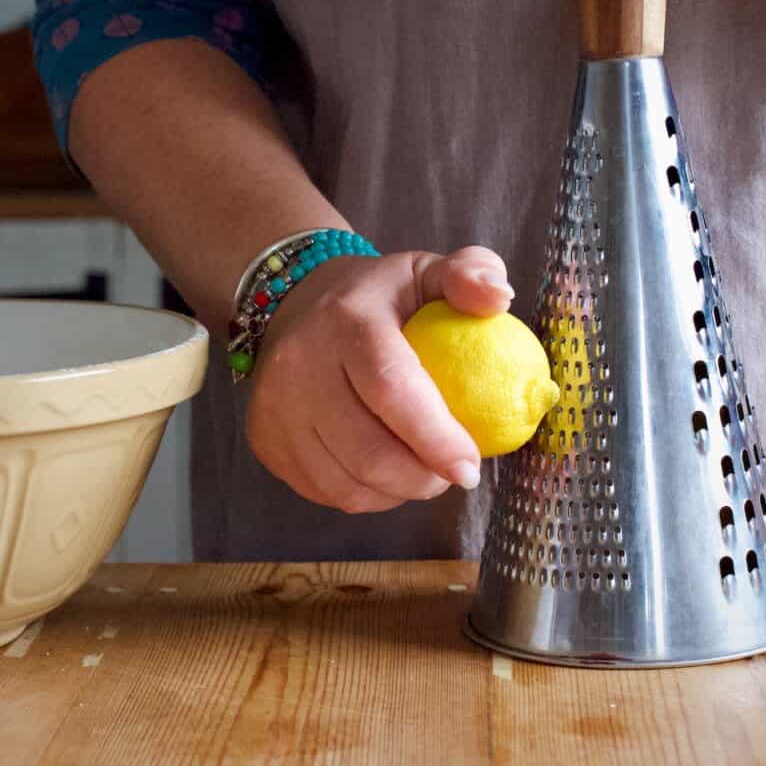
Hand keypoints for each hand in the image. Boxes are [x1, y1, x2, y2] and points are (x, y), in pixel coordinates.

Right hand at [246, 246, 514, 512]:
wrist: (295, 302)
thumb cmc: (380, 297)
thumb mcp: (426, 271)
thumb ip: (472, 274)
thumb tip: (500, 299)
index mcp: (348, 321)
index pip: (391, 388)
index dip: (435, 437)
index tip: (471, 465)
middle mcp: (300, 365)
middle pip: (367, 451)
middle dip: (423, 479)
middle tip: (455, 474)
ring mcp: (275, 407)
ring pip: (345, 483)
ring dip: (397, 492)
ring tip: (423, 471)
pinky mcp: (264, 439)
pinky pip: (325, 491)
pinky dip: (366, 494)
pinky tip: (384, 471)